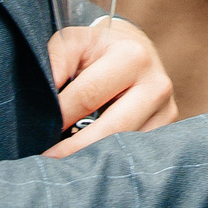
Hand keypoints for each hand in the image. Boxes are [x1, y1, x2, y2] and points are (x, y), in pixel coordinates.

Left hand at [41, 18, 178, 157]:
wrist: (135, 49)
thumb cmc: (97, 48)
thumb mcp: (73, 41)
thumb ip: (55, 61)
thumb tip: (45, 96)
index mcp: (132, 56)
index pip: (88, 95)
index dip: (61, 116)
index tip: (39, 135)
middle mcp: (156, 84)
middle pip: (113, 129)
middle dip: (77, 148)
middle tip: (49, 162)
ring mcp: (167, 110)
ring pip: (125, 146)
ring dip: (94, 157)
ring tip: (67, 165)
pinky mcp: (167, 128)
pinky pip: (135, 152)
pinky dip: (111, 158)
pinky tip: (92, 160)